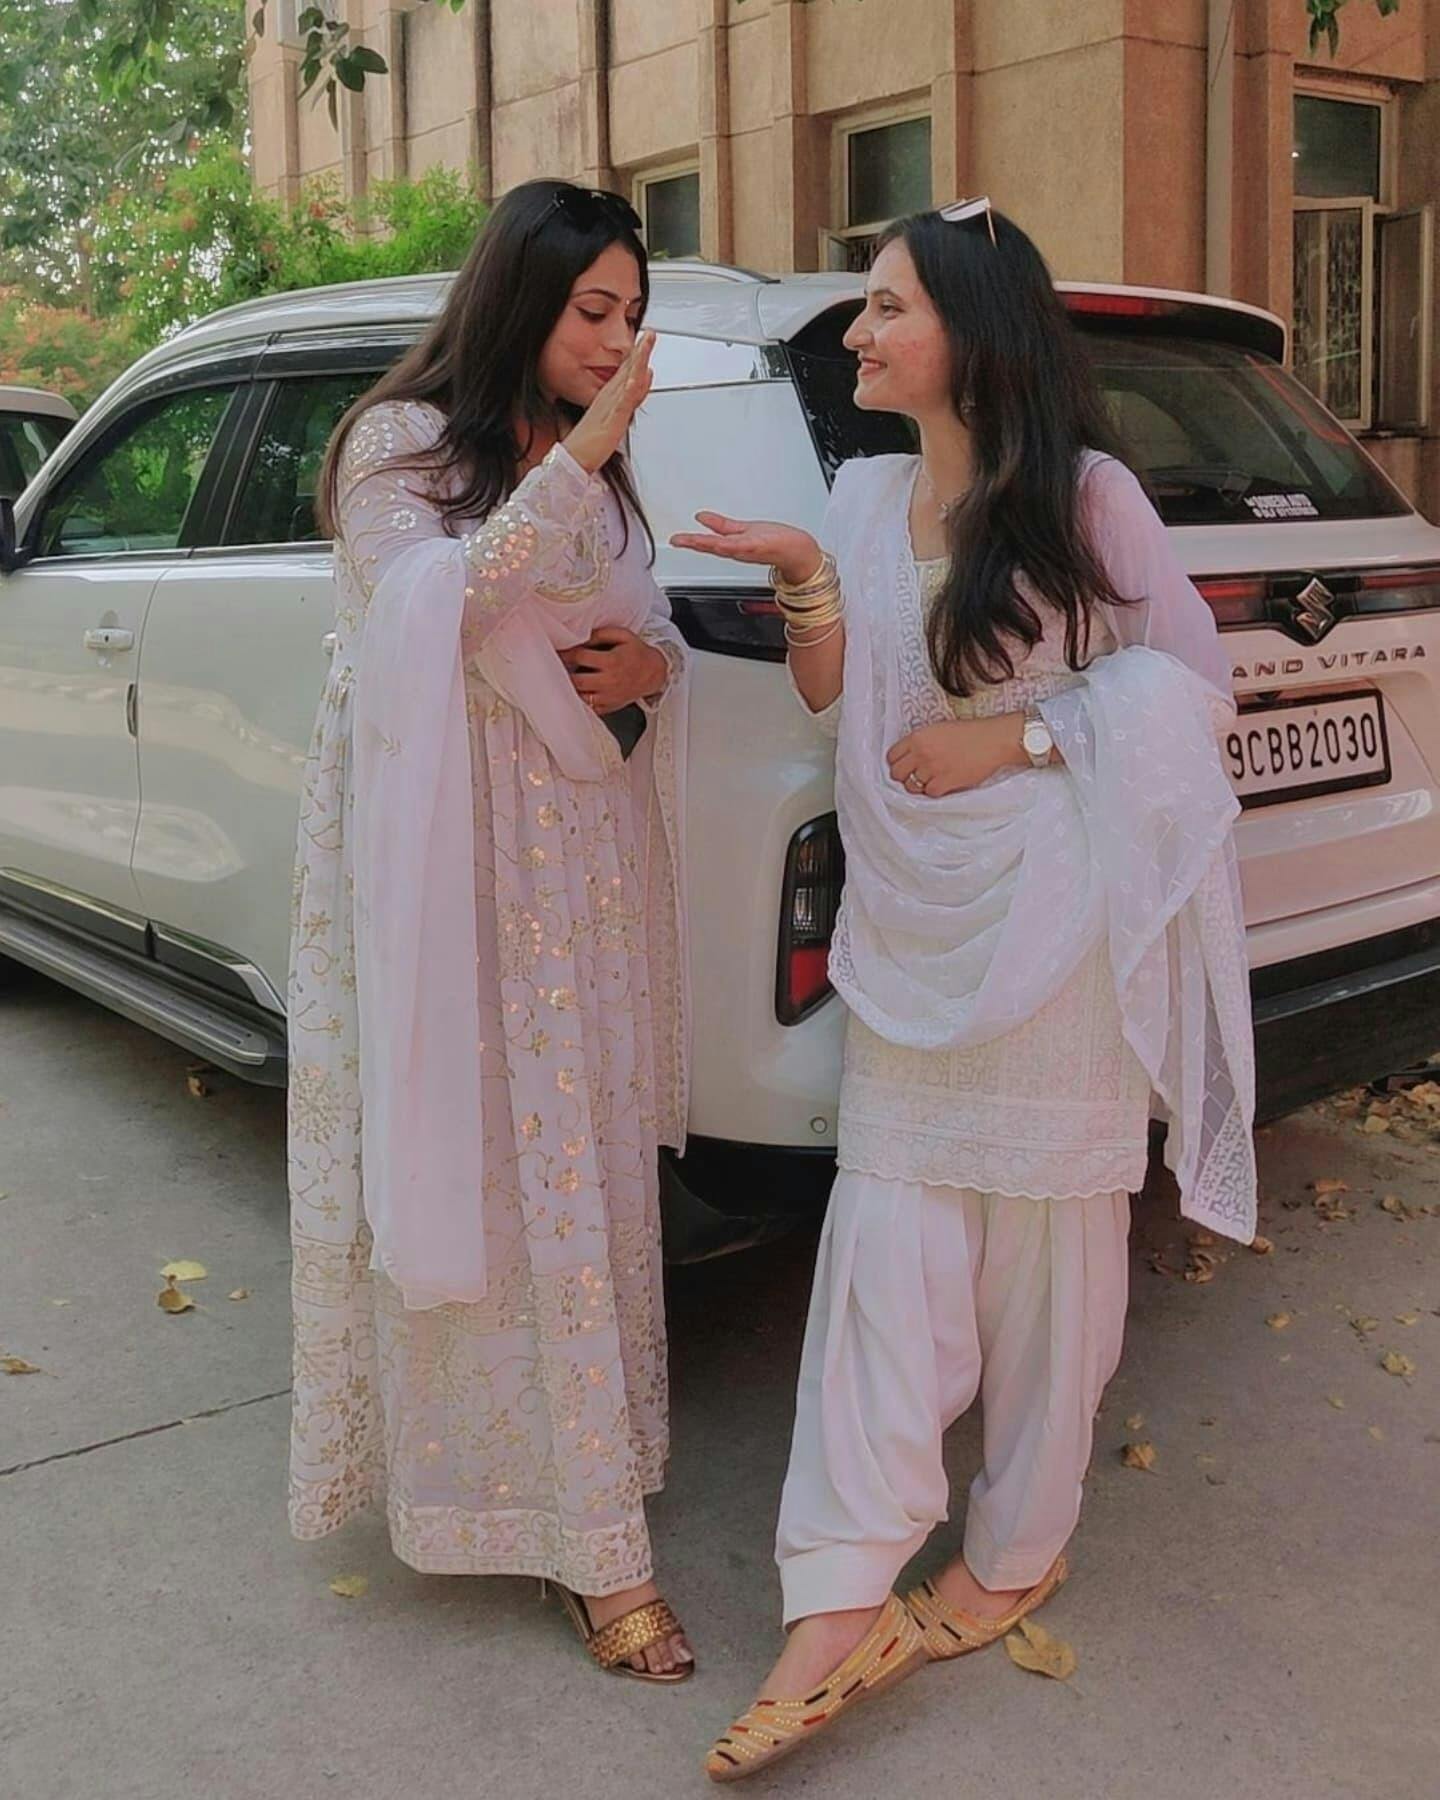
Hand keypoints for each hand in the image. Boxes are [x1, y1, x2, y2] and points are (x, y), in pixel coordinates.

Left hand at [560, 627, 668, 714]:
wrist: (654, 673)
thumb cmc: (637, 652)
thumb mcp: (623, 636)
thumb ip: (601, 634)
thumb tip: (581, 637)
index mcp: (611, 661)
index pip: (580, 657)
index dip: (566, 653)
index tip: (558, 651)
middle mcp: (609, 681)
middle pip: (576, 680)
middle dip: (564, 672)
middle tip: (557, 666)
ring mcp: (609, 697)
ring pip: (580, 696)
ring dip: (570, 688)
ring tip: (564, 679)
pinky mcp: (609, 707)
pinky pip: (588, 708)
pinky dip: (580, 700)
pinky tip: (576, 691)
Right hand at [563, 331, 655, 473]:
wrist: (572, 460)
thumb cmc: (587, 446)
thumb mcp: (608, 423)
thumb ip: (620, 409)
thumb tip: (632, 392)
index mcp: (607, 399)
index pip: (625, 373)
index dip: (635, 356)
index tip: (644, 340)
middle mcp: (609, 399)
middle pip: (628, 371)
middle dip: (640, 351)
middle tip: (650, 333)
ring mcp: (611, 408)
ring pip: (628, 380)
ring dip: (637, 361)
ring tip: (646, 344)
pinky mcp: (612, 420)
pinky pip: (622, 403)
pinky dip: (629, 389)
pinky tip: (634, 377)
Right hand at [669, 514, 821, 585]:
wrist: (797, 551)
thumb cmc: (774, 541)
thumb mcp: (742, 530)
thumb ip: (720, 525)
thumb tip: (701, 517)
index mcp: (732, 545)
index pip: (707, 542)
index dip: (689, 541)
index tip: (674, 539)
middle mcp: (737, 549)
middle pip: (711, 546)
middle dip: (692, 543)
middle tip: (676, 540)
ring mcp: (747, 549)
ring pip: (722, 547)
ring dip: (706, 545)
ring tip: (690, 540)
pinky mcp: (758, 546)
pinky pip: (740, 545)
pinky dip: (728, 544)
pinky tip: (718, 541)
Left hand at [887, 715, 1026, 797]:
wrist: (992, 740)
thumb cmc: (970, 733)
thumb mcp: (938, 729)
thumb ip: (921, 742)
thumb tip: (909, 758)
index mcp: (918, 737)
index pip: (891, 756)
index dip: (897, 763)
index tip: (903, 766)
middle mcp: (921, 753)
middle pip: (897, 773)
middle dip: (903, 776)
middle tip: (913, 776)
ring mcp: (932, 768)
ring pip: (911, 786)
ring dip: (918, 786)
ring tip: (930, 780)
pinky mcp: (945, 782)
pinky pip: (929, 793)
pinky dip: (934, 791)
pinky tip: (942, 783)